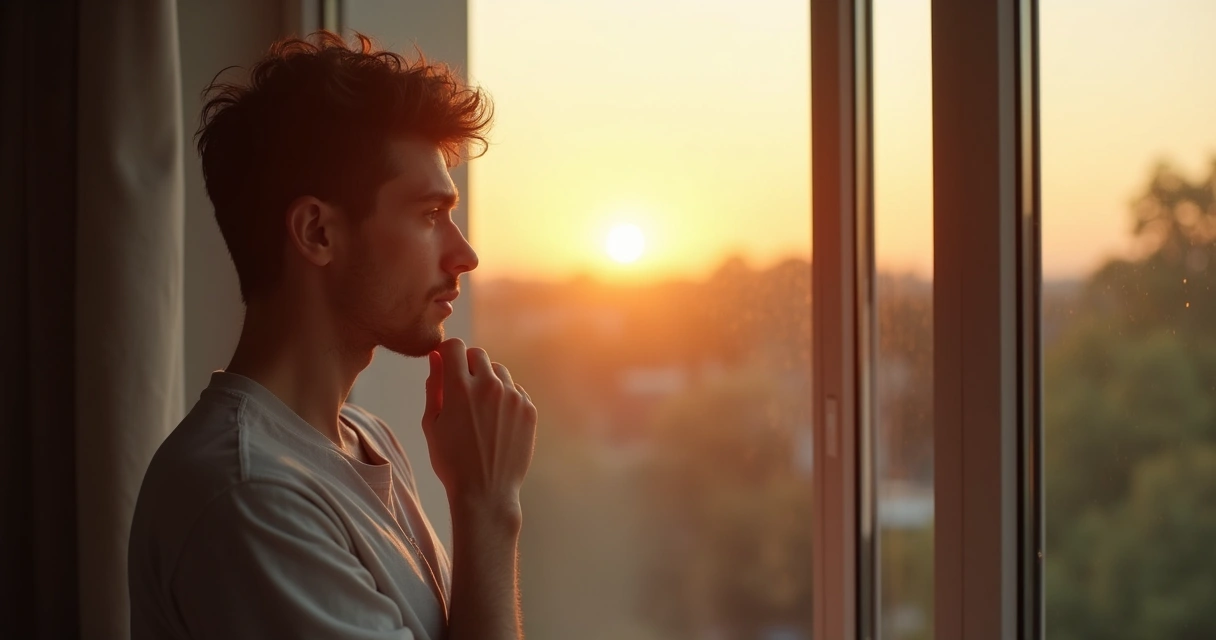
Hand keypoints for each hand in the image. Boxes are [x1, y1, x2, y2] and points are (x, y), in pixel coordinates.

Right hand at [421, 338, 537, 516]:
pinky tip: (496, 422)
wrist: (485, 492)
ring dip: (487, 380)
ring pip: (498, 371)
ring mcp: (513, 397)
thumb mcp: (432, 423)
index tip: (445, 364)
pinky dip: (505, 397)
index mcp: (460, 388)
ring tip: (480, 410)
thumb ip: (433, 385)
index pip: (454, 346)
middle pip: (478, 354)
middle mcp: (489, 386)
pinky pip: (515, 390)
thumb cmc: (451, 460)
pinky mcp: (529, 409)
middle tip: (461, 390)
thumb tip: (435, 357)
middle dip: (467, 365)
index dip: (446, 352)